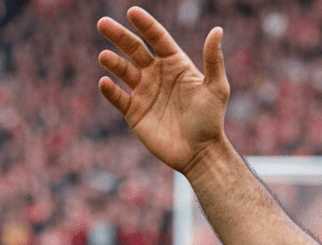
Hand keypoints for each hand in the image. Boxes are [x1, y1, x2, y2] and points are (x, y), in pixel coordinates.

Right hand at [97, 7, 229, 173]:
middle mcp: (157, 75)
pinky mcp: (134, 112)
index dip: (146, 25)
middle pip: (135, 49)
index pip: (158, 39)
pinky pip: (118, 97)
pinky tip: (105, 83)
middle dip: (119, 36)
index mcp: (176, 65)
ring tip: (105, 57)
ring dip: (113, 62)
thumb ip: (213, 60)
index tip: (133, 12)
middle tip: (103, 23)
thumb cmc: (211, 120)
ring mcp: (144, 93)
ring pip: (123, 71)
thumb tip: (217, 30)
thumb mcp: (216, 88)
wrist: (200, 153)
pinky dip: (110, 90)